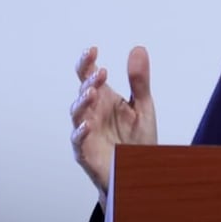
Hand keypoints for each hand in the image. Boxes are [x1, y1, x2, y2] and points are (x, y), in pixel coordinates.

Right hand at [70, 45, 157, 195]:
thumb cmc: (137, 140)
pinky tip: (87, 125)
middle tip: (100, 74)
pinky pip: (78, 141)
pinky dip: (80, 132)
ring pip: (77, 114)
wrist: (139, 172)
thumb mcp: (143, 106)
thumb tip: (138, 49)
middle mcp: (92, 112)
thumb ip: (139, 80)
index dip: (87, 62)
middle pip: (83, 92)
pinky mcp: (86, 152)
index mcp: (104, 99)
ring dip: (82, 102)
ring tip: (92, 92)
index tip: (92, 50)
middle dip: (89, 81)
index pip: (90, 76)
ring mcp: (87, 132)